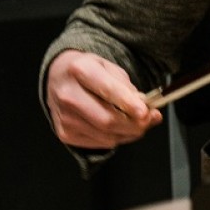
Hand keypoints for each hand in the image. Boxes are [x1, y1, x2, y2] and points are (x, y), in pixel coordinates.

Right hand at [46, 49, 161, 149]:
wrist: (58, 77)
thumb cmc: (89, 71)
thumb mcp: (109, 67)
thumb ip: (127, 86)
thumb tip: (145, 106)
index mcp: (80, 70)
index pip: (107, 90)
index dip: (128, 103)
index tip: (145, 112)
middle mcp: (68, 95)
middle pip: (106, 120)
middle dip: (134, 124)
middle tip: (152, 119)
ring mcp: (64, 117)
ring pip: (105, 135)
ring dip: (129, 133)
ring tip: (141, 123)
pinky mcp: (64, 133)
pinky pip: (98, 143)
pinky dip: (117, 138)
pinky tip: (123, 128)